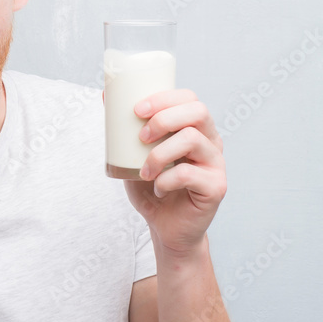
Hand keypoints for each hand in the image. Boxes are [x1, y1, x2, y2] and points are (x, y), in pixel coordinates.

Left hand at [106, 89, 227, 256]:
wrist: (164, 226)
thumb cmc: (151, 186)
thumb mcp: (133, 154)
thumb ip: (126, 129)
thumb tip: (106, 95)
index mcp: (195, 128)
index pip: (189, 98)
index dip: (163, 98)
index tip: (136, 110)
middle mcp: (211, 142)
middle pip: (197, 111)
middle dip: (163, 118)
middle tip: (141, 137)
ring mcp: (216, 164)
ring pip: (191, 139)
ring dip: (158, 154)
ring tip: (144, 171)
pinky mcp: (216, 187)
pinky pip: (188, 174)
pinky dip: (165, 180)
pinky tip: (158, 188)